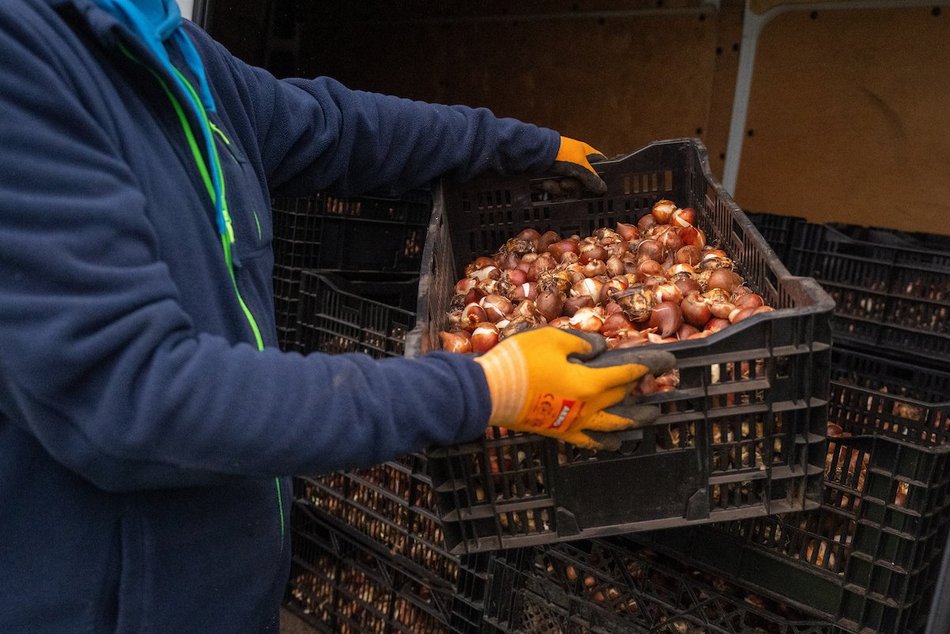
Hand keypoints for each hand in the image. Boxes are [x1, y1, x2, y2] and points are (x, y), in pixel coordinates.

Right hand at [474, 327, 674, 449]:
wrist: (488, 393)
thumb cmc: (519, 362)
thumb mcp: (552, 338)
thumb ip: (582, 342)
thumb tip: (601, 349)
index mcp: (590, 383)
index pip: (630, 373)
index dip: (652, 364)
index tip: (669, 360)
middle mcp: (588, 408)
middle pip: (624, 401)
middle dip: (645, 394)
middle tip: (660, 388)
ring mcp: (574, 423)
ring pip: (613, 427)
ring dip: (633, 422)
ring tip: (647, 420)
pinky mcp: (558, 433)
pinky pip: (589, 441)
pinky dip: (605, 441)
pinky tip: (612, 442)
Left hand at [547, 136, 607, 194]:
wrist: (534, 155)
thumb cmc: (559, 153)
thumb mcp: (580, 166)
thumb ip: (592, 178)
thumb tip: (603, 188)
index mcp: (586, 154)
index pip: (600, 165)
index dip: (600, 175)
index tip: (598, 186)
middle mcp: (576, 162)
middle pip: (584, 182)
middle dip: (574, 186)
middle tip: (566, 183)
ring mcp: (564, 170)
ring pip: (570, 187)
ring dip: (561, 188)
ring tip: (555, 183)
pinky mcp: (552, 177)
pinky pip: (558, 188)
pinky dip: (552, 187)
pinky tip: (547, 183)